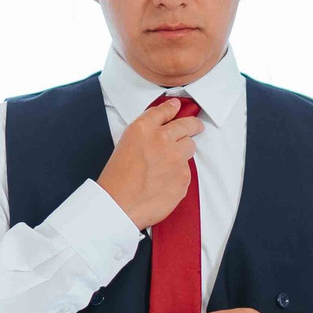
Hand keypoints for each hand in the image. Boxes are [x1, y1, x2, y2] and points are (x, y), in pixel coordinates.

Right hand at [96, 97, 203, 228]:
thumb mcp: (125, 144)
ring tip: (169, 164)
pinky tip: (164, 182)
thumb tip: (162, 129)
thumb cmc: (116, 179)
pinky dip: (179, 174)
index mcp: (143, 129)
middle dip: (193, 125)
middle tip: (196, 127)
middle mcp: (162, 139)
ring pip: (190, 147)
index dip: (172, 108)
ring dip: (183, 151)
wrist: (118, 205)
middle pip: (187, 125)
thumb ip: (145, 133)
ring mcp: (176, 158)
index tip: (177, 107)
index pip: (164, 111)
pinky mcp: (184, 176)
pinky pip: (187, 170)